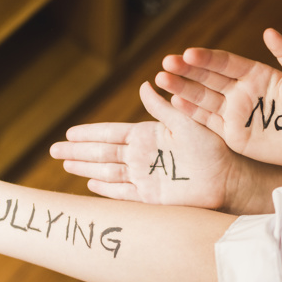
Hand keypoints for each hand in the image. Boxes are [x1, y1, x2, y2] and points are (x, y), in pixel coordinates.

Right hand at [50, 82, 247, 209]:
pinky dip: (106, 189)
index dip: (88, 133)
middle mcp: (142, 155)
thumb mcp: (185, 121)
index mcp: (147, 135)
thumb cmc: (211, 146)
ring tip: (65, 164)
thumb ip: (162, 107)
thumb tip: (144, 84)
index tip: (68, 131)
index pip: (110, 133)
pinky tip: (91, 185)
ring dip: (85, 168)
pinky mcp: (151, 197)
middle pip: (101, 153)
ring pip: (107, 171)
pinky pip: (122, 192)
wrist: (227, 176)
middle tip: (54, 150)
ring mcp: (144, 176)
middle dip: (77, 151)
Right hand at [156, 28, 281, 167]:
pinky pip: (207, 122)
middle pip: (208, 78)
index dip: (207, 58)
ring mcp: (233, 113)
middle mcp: (239, 91)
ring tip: (161, 79)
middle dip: (187, 71)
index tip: (189, 53)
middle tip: (166, 63)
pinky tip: (173, 103)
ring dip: (182, 89)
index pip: (226, 63)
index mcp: (254, 74)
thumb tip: (270, 31)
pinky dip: (190, 114)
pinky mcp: (231, 133)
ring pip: (202, 98)